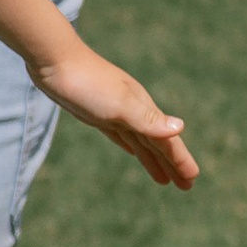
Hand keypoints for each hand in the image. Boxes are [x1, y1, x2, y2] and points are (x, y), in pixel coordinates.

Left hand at [33, 43, 198, 188]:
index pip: (167, 141)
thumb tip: (180, 128)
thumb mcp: (120, 105)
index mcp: (142, 109)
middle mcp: (134, 111)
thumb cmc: (88, 83)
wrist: (54, 60)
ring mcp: (116, 112)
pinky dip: (131, 145)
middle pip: (158, 143)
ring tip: (163, 180)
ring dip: (153, 159)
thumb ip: (148, 119)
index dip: (181, 161)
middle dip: (172, 164)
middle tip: (187, 186)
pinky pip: (121, 135)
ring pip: (141, 142)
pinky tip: (133, 151)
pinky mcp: (97, 113)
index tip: (192, 180)